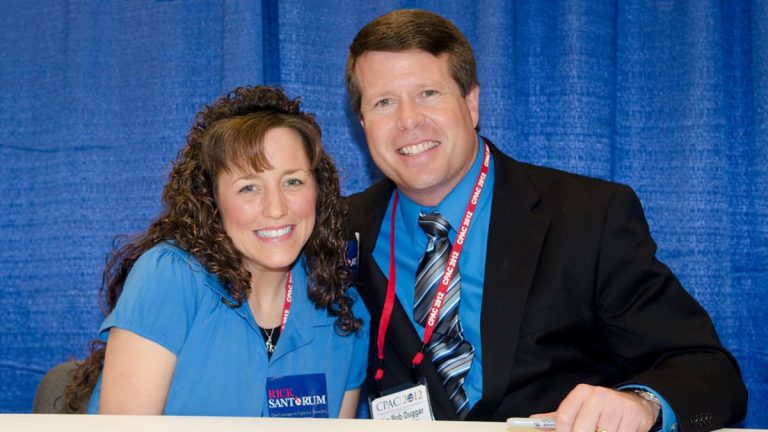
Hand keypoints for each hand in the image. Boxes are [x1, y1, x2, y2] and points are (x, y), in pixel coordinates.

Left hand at [531, 384, 660, 431]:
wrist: (634, 404)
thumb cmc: (600, 409)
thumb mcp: (579, 408)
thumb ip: (557, 417)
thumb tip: (533, 421)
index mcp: (581, 393)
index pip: (564, 417)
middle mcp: (598, 395)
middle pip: (581, 430)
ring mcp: (616, 406)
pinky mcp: (631, 417)